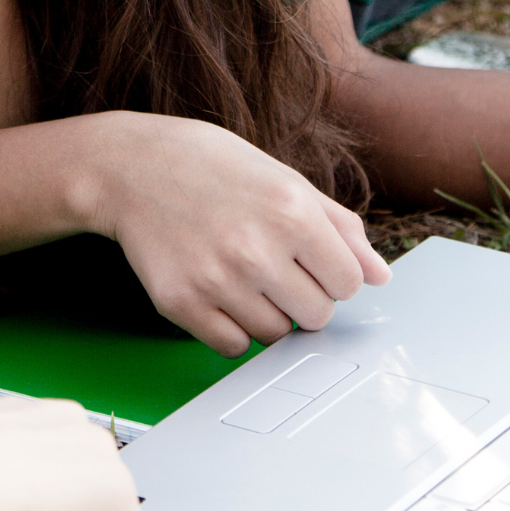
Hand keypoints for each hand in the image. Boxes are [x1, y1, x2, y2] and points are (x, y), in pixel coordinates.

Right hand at [89, 112, 389, 354]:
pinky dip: (231, 326)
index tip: (306, 256)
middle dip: (302, 295)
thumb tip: (381, 277)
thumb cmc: (210, 165)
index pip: (349, 283)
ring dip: (266, 311)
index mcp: (291, 210)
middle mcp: (257, 249)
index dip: (331, 272)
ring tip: (238, 270)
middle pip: (318, 316)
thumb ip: (338, 226)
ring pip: (276, 335)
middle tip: (269, 262)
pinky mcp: (181, 303)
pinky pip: (233, 345)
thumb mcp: (280, 177)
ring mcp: (217, 280)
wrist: (128, 165)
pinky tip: (215, 288)